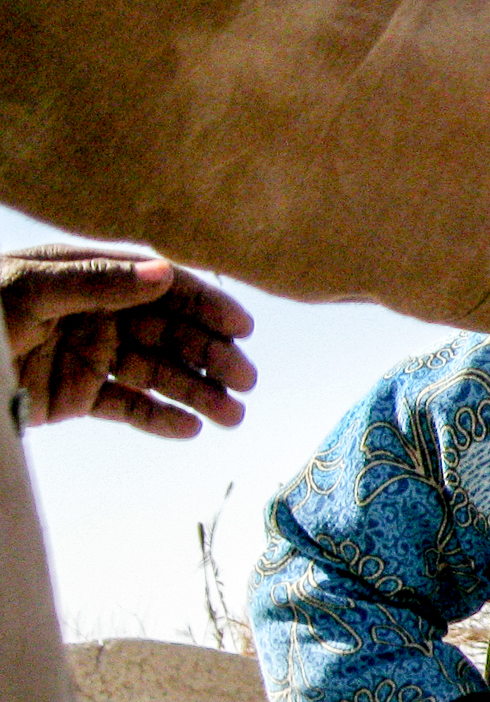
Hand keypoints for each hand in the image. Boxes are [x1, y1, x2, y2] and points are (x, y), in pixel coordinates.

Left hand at [0, 245, 255, 438]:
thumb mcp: (31, 289)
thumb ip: (98, 281)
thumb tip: (165, 272)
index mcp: (93, 277)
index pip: (163, 287)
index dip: (206, 306)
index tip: (242, 329)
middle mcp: (101, 314)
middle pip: (170, 334)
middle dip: (210, 356)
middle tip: (246, 381)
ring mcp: (91, 355)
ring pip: (158, 373)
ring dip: (197, 392)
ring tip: (232, 417)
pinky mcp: (77, 395)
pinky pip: (127, 407)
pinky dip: (158, 419)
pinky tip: (190, 430)